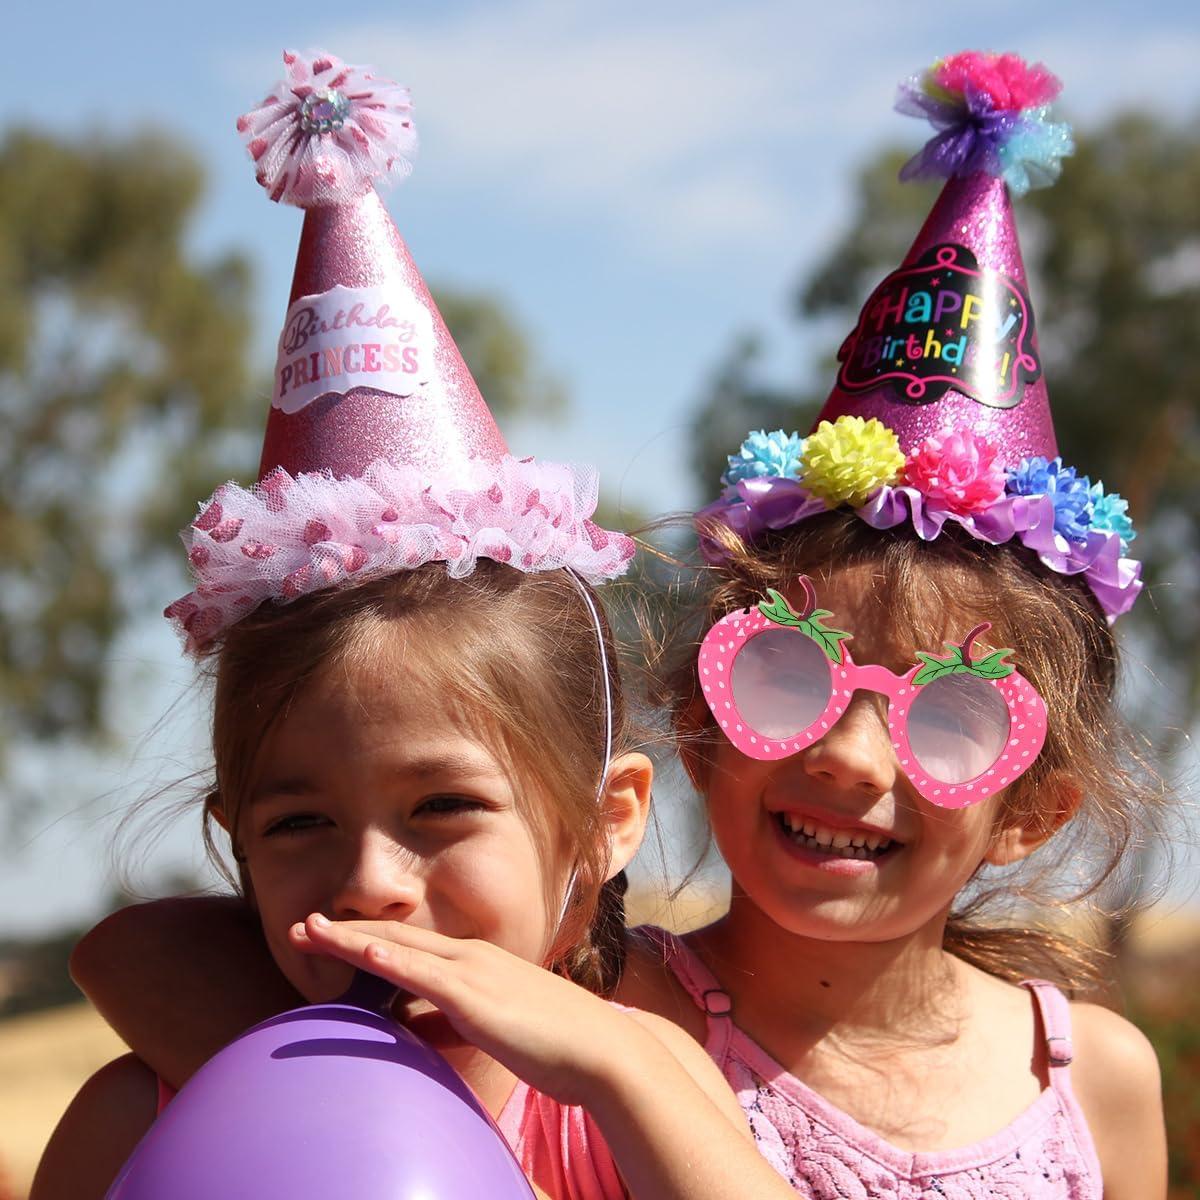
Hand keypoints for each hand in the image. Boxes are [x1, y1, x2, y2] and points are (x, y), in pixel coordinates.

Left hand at [291, 915, 641, 1106]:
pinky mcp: (475, 996)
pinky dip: (388, 959)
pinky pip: (423, 974)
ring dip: (349, 938)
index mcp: (476, 963)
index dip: (366, 938)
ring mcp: (473, 971)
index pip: (410, 945)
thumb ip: (453, 1024)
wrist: (599, 1051)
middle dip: (344, 930)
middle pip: (395, 937)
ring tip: (307, 931)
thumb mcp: (492, 1031)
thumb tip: (414, 1031)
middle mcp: (470, 956)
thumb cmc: (554, 1045)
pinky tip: (361, 951)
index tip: (327, 934)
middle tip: (300, 925)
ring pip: (399, 948)